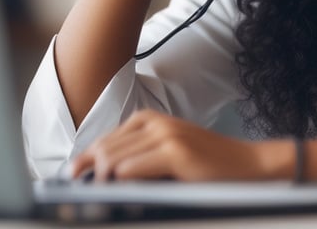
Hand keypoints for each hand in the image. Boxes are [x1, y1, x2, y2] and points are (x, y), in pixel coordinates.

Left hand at [70, 110, 269, 181]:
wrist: (246, 164)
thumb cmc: (205, 164)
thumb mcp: (166, 153)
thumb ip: (136, 157)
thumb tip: (98, 176)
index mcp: (148, 119)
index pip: (103, 140)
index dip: (84, 161)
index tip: (70, 179)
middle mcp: (154, 122)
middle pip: (104, 150)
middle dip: (88, 174)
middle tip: (79, 195)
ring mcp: (165, 135)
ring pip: (113, 160)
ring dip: (101, 182)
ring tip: (100, 198)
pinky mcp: (175, 152)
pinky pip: (133, 169)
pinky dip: (121, 183)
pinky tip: (120, 193)